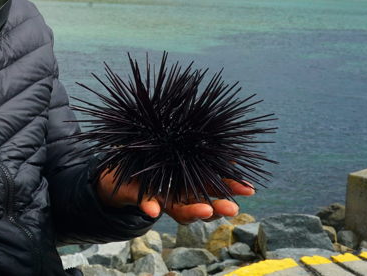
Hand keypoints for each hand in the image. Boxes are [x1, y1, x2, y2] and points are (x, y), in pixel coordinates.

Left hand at [96, 169, 254, 223]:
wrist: (118, 174)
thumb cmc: (150, 161)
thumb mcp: (172, 154)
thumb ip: (199, 155)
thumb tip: (232, 155)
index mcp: (189, 181)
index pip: (214, 186)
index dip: (230, 188)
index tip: (248, 188)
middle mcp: (179, 195)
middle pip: (203, 204)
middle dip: (218, 208)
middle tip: (232, 208)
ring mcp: (161, 200)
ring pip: (180, 210)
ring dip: (192, 212)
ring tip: (204, 211)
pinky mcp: (141, 200)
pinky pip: (146, 204)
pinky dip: (149, 207)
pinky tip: (152, 210)